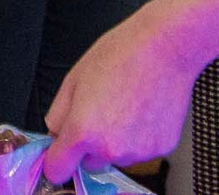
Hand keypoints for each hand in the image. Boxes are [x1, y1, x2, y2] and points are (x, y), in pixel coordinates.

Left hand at [39, 3, 202, 182]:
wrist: (164, 48)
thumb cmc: (120, 55)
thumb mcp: (73, 78)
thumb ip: (58, 114)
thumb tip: (55, 133)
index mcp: (82, 131)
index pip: (58, 171)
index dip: (56, 162)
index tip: (58, 155)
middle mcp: (110, 148)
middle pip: (89, 164)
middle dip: (88, 148)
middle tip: (99, 114)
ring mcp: (138, 152)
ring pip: (117, 157)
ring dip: (115, 142)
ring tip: (124, 105)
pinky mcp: (161, 148)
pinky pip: (141, 150)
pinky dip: (139, 137)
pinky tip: (142, 109)